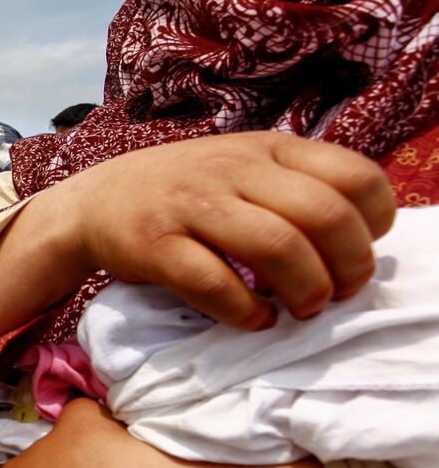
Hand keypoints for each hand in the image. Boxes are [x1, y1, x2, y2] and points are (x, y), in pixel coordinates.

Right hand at [55, 132, 393, 329]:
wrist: (95, 201)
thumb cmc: (183, 190)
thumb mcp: (243, 165)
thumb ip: (296, 185)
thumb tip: (361, 236)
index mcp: (267, 148)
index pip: (354, 176)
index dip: (373, 223)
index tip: (359, 251)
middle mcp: (233, 169)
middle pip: (324, 216)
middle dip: (346, 267)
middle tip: (336, 293)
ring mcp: (192, 205)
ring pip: (277, 248)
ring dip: (304, 291)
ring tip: (300, 310)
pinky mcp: (156, 245)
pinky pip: (215, 284)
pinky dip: (246, 312)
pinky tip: (253, 319)